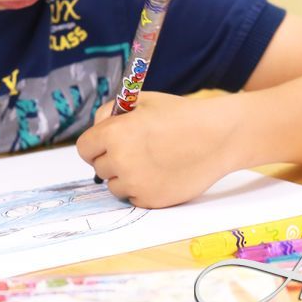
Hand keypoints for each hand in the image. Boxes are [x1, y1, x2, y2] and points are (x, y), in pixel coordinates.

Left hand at [76, 92, 245, 208]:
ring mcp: (136, 183)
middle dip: (112, 159)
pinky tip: (161, 173)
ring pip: (114, 186)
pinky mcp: (151, 200)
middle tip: (137, 150)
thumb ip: (111, 113)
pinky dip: (142, 188)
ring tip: (151, 161)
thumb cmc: (179, 115)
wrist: (217, 137)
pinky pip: (133, 197)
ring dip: (125, 176)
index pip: (84, 148)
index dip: (96, 144)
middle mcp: (121, 160)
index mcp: (114, 133)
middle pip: (99, 168)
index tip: (107, 144)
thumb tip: (96, 129)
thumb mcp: (141, 101)